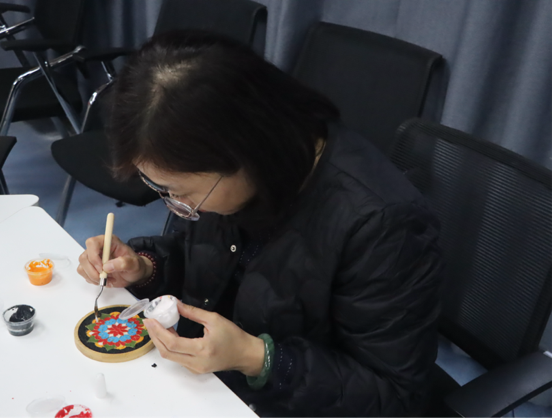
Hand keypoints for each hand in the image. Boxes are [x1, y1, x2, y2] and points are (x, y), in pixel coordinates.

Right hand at [77, 234, 152, 287]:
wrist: (134, 275)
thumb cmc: (135, 266)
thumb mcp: (135, 264)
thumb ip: (124, 263)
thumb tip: (107, 267)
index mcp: (109, 242)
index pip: (92, 242)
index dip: (94, 256)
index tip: (102, 268)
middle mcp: (98, 248)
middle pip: (84, 257)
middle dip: (93, 270)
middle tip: (105, 277)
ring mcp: (93, 258)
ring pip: (82, 266)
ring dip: (92, 276)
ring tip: (106, 280)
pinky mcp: (90, 267)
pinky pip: (83, 273)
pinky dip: (91, 280)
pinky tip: (103, 280)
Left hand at [143, 301, 264, 375]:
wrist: (245, 354)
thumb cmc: (233, 336)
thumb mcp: (215, 319)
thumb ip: (194, 312)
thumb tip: (176, 304)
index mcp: (202, 349)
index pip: (173, 343)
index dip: (159, 331)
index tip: (151, 320)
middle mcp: (196, 363)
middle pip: (167, 353)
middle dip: (155, 337)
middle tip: (149, 322)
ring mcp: (195, 369)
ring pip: (170, 357)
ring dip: (161, 342)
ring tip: (157, 327)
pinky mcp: (195, 370)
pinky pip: (177, 359)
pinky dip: (169, 347)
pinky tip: (168, 335)